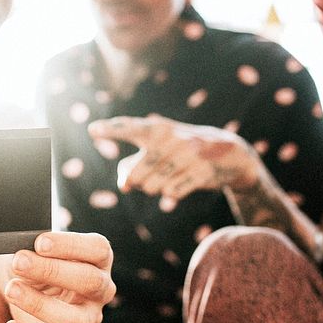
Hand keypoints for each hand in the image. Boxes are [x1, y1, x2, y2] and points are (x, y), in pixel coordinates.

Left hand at [2, 231, 115, 322]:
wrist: (23, 283)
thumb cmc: (35, 259)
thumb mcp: (35, 248)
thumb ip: (34, 249)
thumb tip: (21, 255)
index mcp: (98, 258)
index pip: (97, 249)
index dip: (70, 245)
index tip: (39, 242)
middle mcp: (101, 289)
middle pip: (89, 281)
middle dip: (51, 271)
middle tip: (18, 262)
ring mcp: (90, 318)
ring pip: (76, 320)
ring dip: (40, 305)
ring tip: (11, 289)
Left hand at [88, 114, 261, 208]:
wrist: (230, 153)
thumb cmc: (183, 150)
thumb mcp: (161, 147)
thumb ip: (135, 162)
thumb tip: (123, 185)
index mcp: (157, 129)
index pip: (130, 128)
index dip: (111, 129)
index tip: (92, 129)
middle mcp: (171, 139)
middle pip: (136, 175)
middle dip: (136, 183)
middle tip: (145, 179)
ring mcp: (188, 155)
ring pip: (153, 187)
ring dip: (155, 189)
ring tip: (166, 179)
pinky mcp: (202, 172)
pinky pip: (173, 193)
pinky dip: (171, 195)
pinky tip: (176, 188)